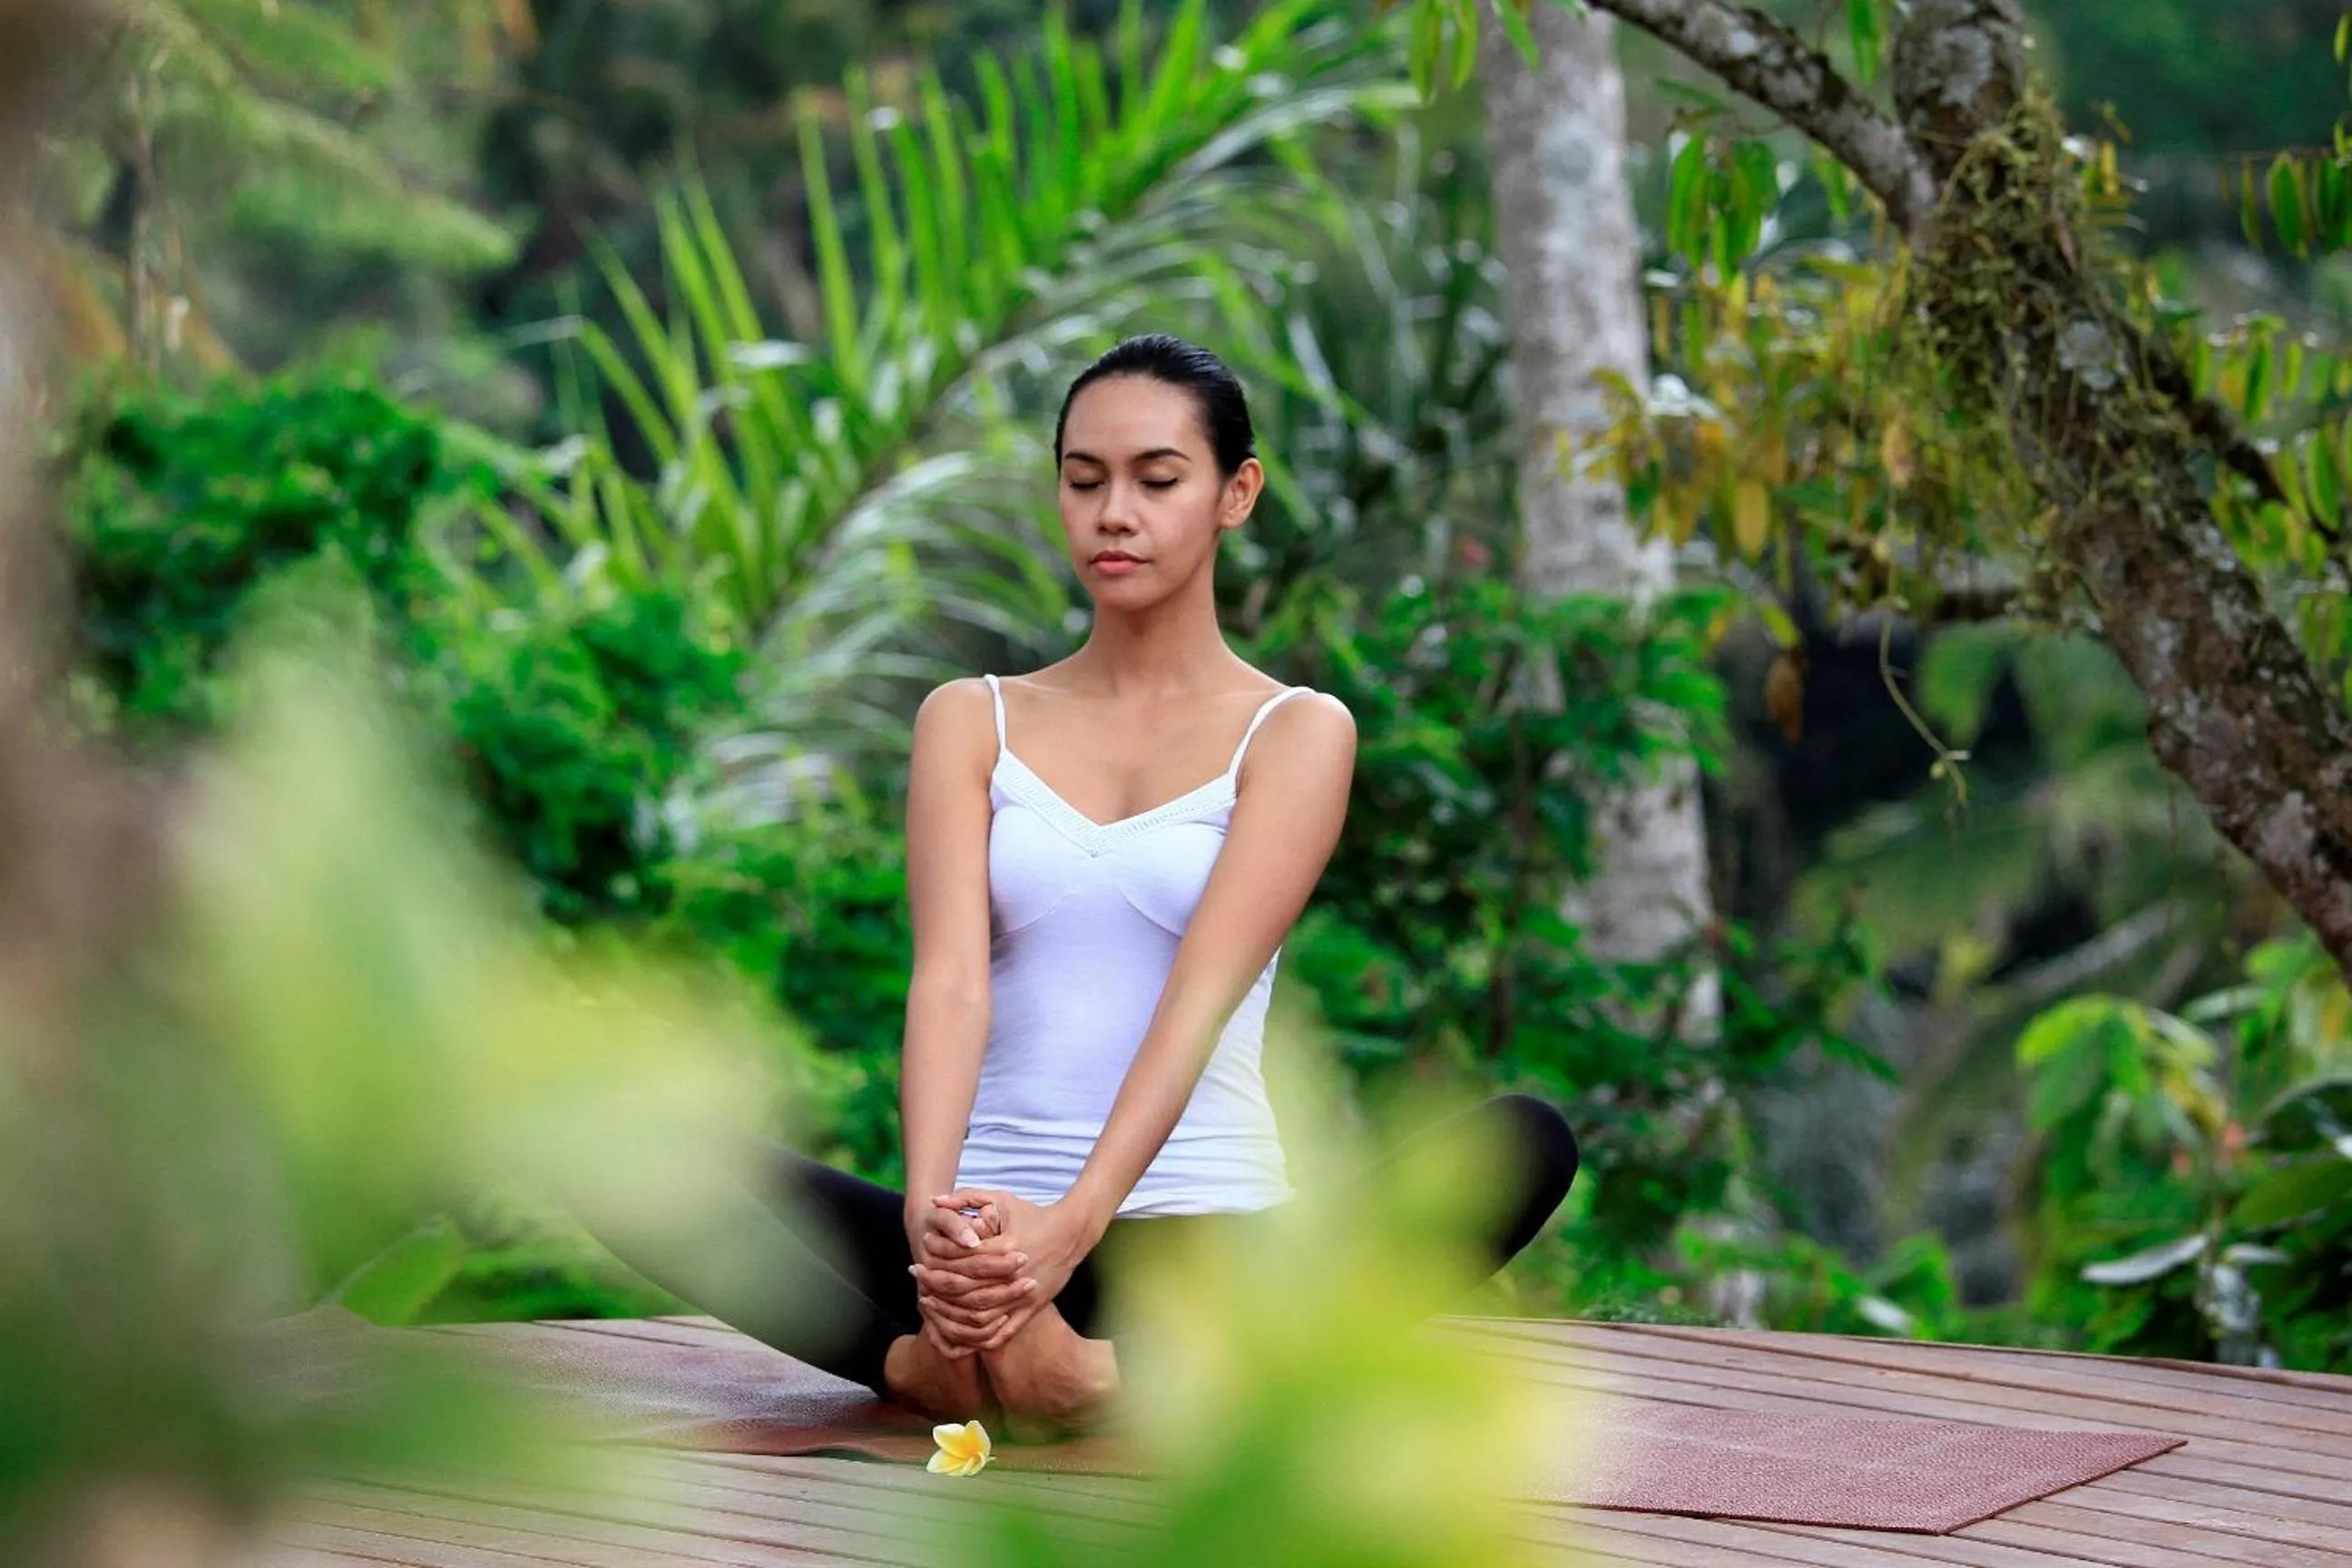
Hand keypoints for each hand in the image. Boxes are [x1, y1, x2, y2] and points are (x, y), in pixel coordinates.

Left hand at [914, 1188, 1100, 1351]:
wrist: (1072, 1233)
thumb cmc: (1033, 1214)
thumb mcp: (1002, 1199)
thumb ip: (966, 1197)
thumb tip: (933, 1201)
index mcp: (1006, 1247)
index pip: (963, 1257)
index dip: (938, 1252)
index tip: (922, 1247)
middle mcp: (1014, 1275)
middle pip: (966, 1289)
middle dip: (936, 1283)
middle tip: (918, 1276)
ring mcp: (1024, 1297)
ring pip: (979, 1316)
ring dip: (950, 1313)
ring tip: (930, 1302)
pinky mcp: (1031, 1310)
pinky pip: (1000, 1333)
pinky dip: (977, 1335)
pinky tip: (957, 1327)